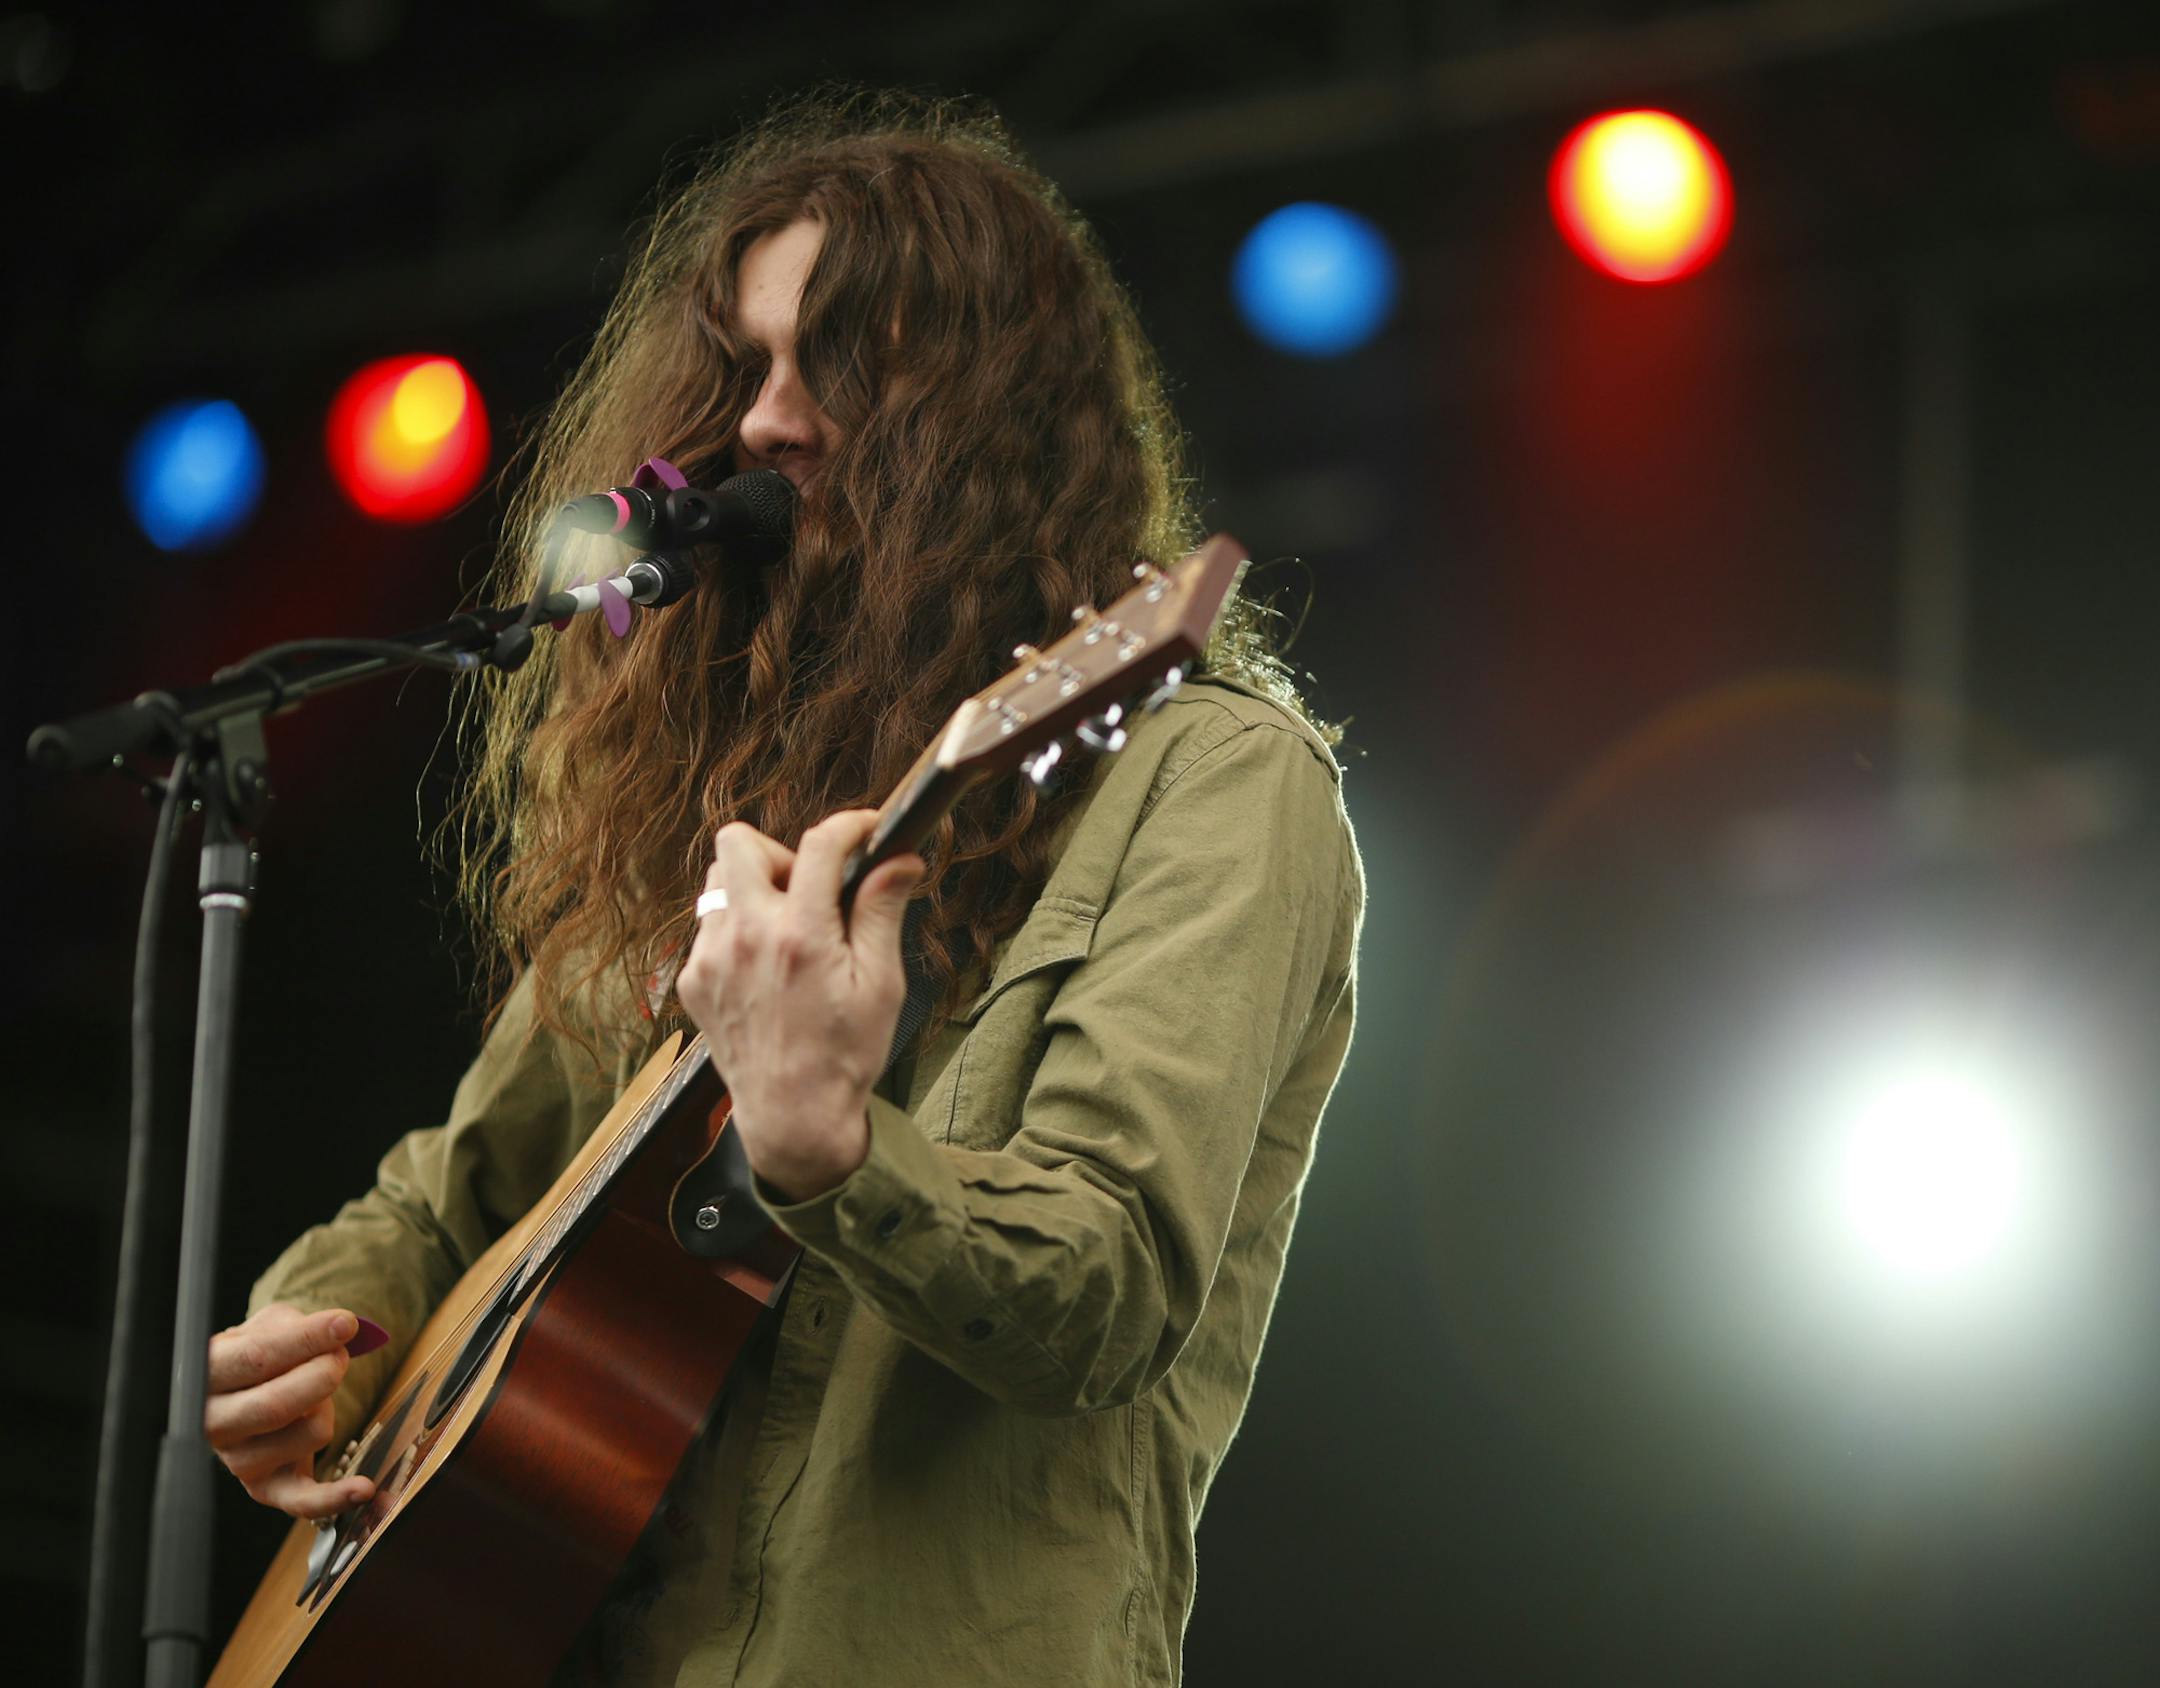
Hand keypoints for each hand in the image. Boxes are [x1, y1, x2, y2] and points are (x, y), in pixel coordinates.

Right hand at [206, 1303, 374, 1519]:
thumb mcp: (269, 1326)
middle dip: (322, 1376)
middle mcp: (211, 1424)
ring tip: (315, 1398)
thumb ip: (297, 1325)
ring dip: (328, 1409)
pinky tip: (363, 1487)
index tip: (344, 1325)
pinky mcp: (265, 1488)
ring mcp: (237, 1460)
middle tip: (339, 1356)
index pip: (255, 1359)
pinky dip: (335, 1497)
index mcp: (204, 1376)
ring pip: (308, 1434)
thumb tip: (341, 1329)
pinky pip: (302, 1500)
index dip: (306, 1340)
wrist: (246, 1390)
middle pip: (275, 1406)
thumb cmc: (260, 1352)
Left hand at [677, 810, 922, 1199]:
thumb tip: (899, 857)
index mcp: (800, 936)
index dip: (850, 825)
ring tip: (788, 930)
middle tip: (810, 889)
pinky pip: (709, 927)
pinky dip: (738, 930)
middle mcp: (746, 938)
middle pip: (738, 842)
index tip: (867, 831)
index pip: (820, 844)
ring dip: (754, 890)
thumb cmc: (846, 1053)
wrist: (794, 1116)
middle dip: (780, 852)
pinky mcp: (692, 981)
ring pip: (717, 882)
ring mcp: (710, 959)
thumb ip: (882, 911)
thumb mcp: (882, 983)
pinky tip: (766, 969)